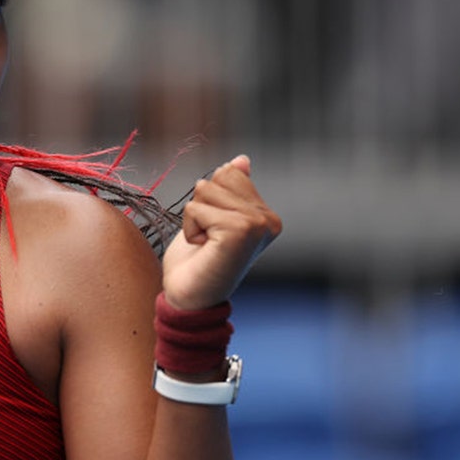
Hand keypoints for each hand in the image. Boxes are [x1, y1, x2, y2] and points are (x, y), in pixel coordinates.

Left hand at [161, 155, 281, 309]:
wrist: (190, 299)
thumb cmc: (198, 260)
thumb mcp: (212, 217)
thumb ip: (230, 190)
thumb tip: (241, 160)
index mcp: (267, 215)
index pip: (229, 173)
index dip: (209, 199)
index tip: (215, 231)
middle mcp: (269, 219)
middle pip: (218, 177)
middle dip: (202, 205)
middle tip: (208, 239)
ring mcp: (257, 224)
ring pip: (205, 189)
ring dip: (194, 218)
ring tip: (206, 244)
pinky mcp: (240, 231)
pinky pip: (196, 208)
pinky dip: (190, 229)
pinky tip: (203, 250)